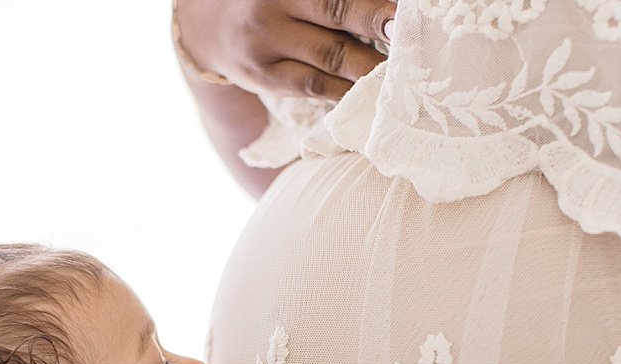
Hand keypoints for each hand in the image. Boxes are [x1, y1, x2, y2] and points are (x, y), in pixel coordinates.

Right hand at [175, 0, 395, 100]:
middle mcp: (274, 5)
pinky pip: (313, 87)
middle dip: (377, 23)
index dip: (371, 4)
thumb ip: (336, 0)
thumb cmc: (272, 0)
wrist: (209, 25)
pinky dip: (346, 92)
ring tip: (402, 74)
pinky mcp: (265, 76)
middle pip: (336, 11)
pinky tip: (372, 96)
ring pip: (328, 56)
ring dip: (369, 65)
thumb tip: (386, 11)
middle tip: (411, 37)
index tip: (403, 14)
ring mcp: (267, 42)